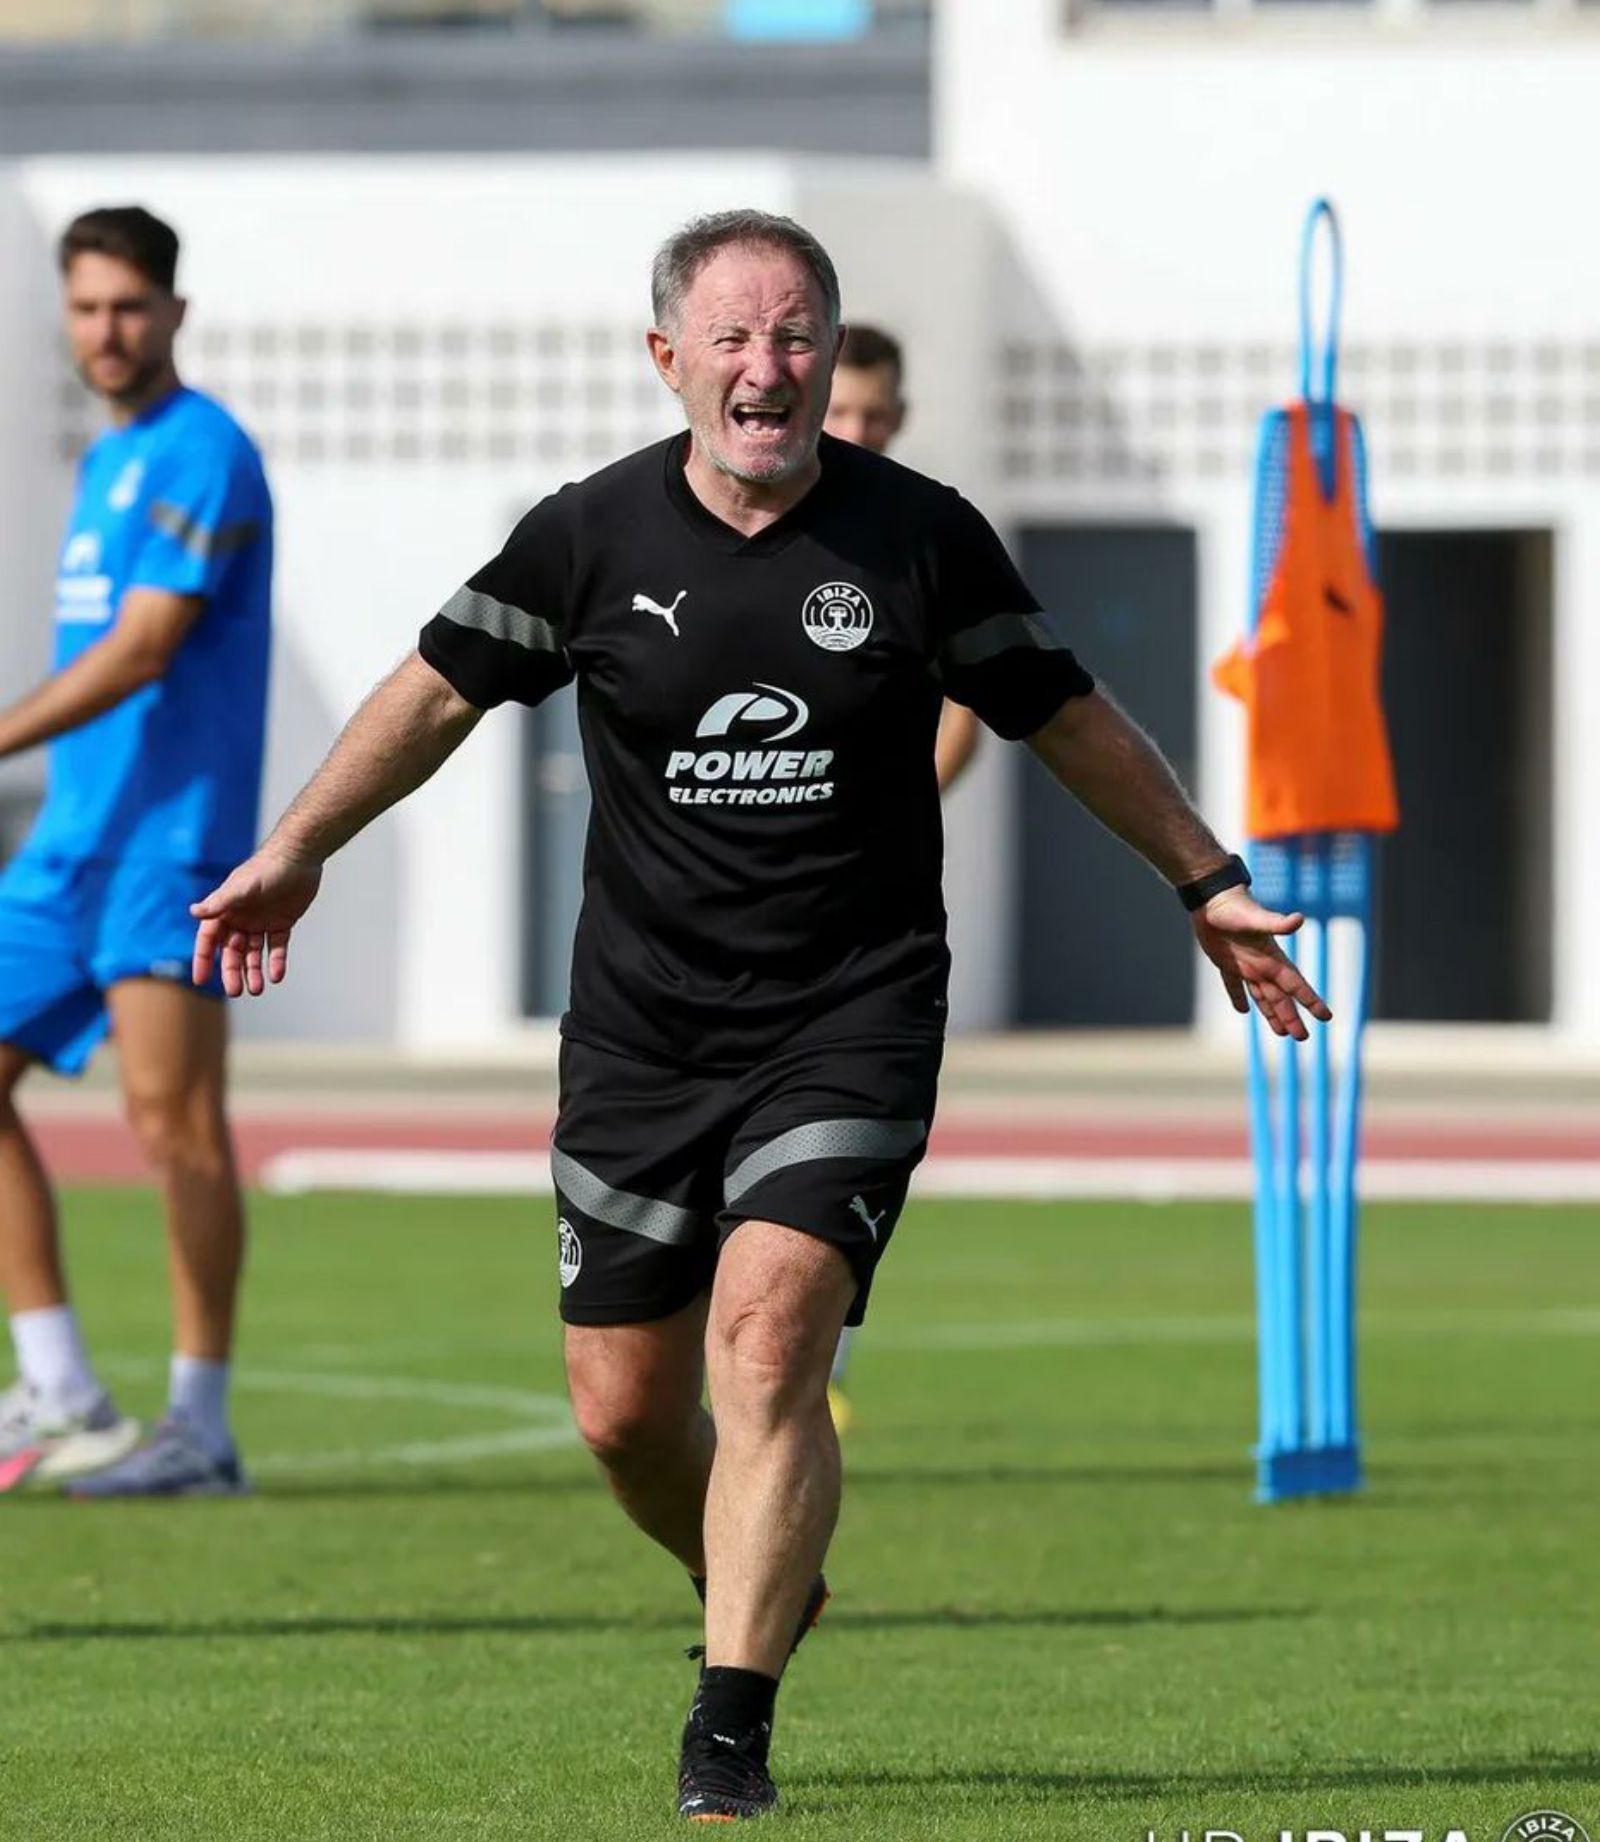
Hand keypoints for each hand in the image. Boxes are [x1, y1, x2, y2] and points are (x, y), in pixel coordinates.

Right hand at [191, 847, 323, 996]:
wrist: (300, 856)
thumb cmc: (267, 868)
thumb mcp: (242, 886)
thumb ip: (220, 902)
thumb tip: (194, 912)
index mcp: (225, 910)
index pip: (209, 939)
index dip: (204, 959)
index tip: (200, 980)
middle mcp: (240, 918)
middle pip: (232, 951)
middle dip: (232, 971)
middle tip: (236, 991)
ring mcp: (261, 922)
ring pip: (253, 953)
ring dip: (254, 971)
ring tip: (257, 990)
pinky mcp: (282, 923)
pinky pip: (276, 947)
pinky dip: (276, 962)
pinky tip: (277, 976)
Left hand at [1190, 887, 1332, 1040]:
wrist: (1211, 899)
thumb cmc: (1235, 908)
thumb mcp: (1256, 918)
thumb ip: (1277, 923)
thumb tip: (1299, 919)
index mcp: (1272, 959)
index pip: (1296, 985)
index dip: (1311, 1001)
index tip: (1327, 1017)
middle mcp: (1262, 965)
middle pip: (1281, 998)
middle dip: (1292, 1018)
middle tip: (1303, 1038)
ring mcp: (1244, 965)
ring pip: (1262, 996)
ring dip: (1272, 1013)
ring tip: (1281, 1033)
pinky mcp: (1225, 962)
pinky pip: (1233, 985)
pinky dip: (1238, 998)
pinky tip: (1243, 1011)